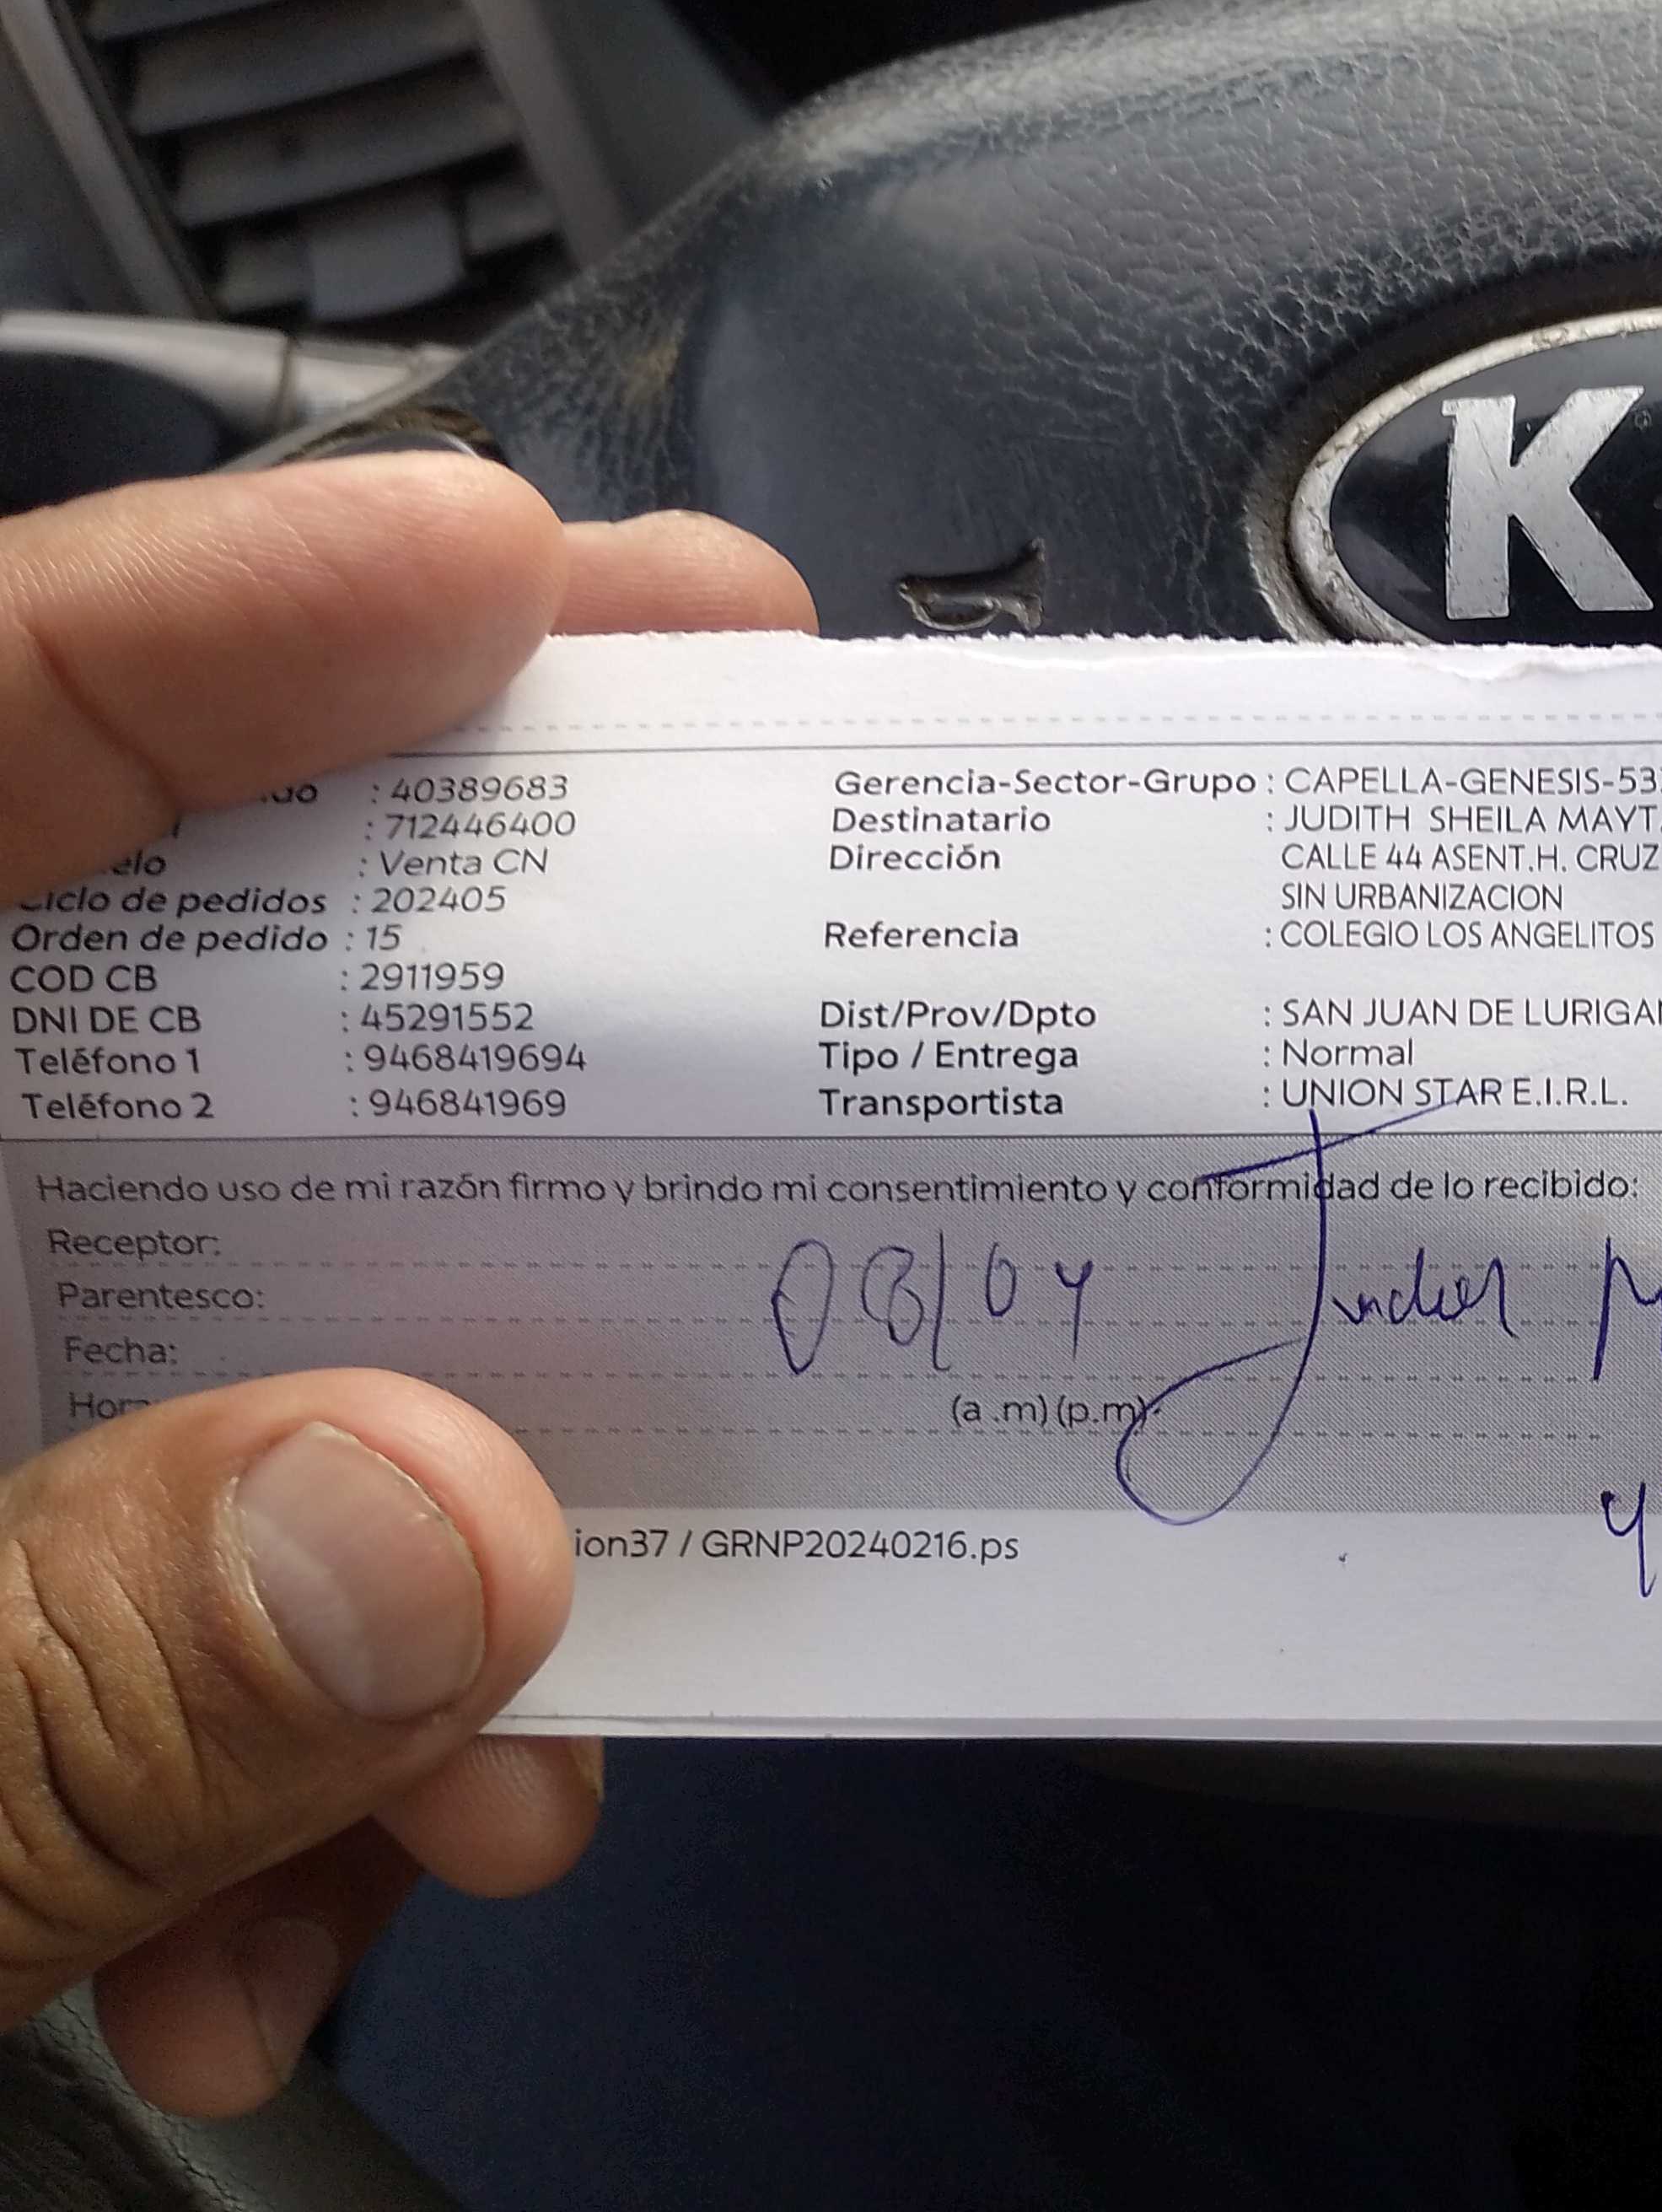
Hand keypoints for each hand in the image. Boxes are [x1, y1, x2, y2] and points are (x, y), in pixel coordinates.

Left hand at [0, 454, 811, 2112]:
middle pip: (139, 1003)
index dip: (204, 624)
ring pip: (207, 1324)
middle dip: (467, 1034)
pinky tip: (275, 1935)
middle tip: (745, 869)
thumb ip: (43, 1698)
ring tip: (495, 1780)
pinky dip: (266, 1746)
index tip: (512, 572)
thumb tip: (447, 1521)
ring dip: (412, 1553)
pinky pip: (158, 1550)